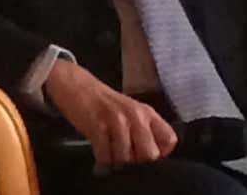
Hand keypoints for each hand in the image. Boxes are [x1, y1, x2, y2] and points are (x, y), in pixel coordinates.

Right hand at [44, 60, 176, 167]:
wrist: (76, 85)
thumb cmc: (103, 103)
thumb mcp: (130, 112)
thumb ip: (144, 130)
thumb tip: (152, 156)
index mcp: (147, 113)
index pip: (169, 139)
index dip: (160, 152)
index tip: (146, 153)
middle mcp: (135, 116)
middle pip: (150, 154)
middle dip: (137, 160)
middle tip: (125, 155)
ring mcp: (117, 120)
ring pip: (126, 158)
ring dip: (115, 159)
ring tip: (108, 151)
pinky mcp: (98, 126)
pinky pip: (106, 155)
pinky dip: (101, 158)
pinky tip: (98, 150)